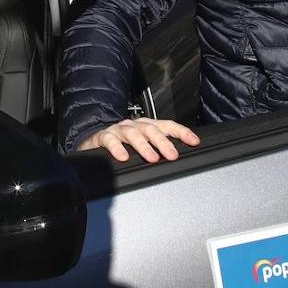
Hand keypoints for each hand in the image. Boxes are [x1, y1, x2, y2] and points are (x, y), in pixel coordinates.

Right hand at [77, 118, 199, 162]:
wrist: (94, 142)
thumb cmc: (123, 145)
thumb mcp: (143, 147)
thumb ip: (158, 151)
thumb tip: (178, 161)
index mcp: (147, 126)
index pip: (167, 126)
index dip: (182, 132)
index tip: (194, 141)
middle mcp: (135, 125)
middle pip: (151, 129)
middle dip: (163, 142)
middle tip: (172, 155)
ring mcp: (119, 130)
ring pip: (132, 133)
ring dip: (143, 146)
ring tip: (152, 158)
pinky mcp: (103, 137)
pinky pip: (110, 140)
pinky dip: (117, 148)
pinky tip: (123, 157)